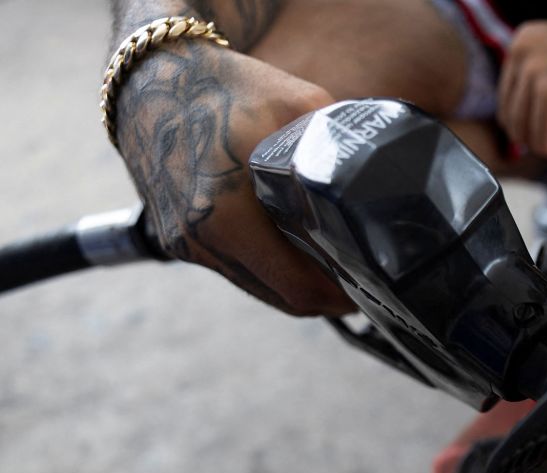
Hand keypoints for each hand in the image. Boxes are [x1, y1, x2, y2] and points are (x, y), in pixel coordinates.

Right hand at [114, 42, 354, 315]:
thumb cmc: (222, 87)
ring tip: (336, 271)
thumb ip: (337, 147)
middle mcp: (200, 239)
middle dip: (326, 296)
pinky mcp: (178, 240)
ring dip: (298, 285)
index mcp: (226, 214)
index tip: (370, 286)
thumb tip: (377, 181)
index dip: (340, 296)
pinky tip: (297, 253)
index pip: (298, 286)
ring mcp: (185, 244)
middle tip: (363, 283)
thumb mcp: (296, 104)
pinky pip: (237, 270)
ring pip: (260, 288)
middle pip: (283, 297)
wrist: (146, 79)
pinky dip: (271, 269)